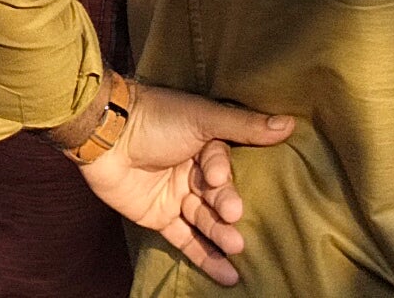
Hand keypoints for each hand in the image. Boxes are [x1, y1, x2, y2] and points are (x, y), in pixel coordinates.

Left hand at [47, 83, 295, 288]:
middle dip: (225, 208)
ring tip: (235, 247)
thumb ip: (243, 126)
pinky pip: (186, 240)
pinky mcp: (159, 217)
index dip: (222, 174)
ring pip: (205, 219)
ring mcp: (175, 196)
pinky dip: (205, 257)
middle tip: (232, 216)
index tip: (217, 178)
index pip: (223, 163)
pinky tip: (228, 275)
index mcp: (202, 142)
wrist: (104, 135)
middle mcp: (191, 170)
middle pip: (217, 195)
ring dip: (220, 234)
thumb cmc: (155, 119)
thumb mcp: (202, 117)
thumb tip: (289, 125)